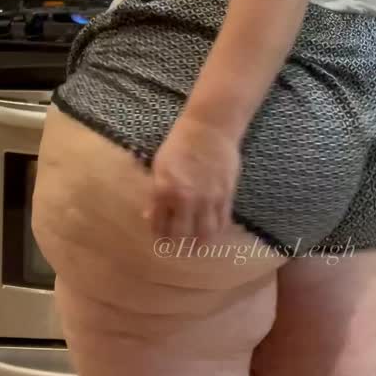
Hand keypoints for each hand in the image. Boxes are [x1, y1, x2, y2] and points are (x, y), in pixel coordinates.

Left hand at [143, 115, 240, 240]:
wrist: (209, 128)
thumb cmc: (179, 144)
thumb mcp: (159, 166)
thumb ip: (155, 194)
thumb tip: (150, 216)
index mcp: (165, 191)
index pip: (159, 225)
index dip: (159, 235)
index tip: (160, 238)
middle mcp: (187, 199)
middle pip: (182, 236)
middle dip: (177, 245)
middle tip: (177, 247)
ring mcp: (208, 199)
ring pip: (205, 234)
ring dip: (199, 243)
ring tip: (196, 246)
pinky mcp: (226, 196)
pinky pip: (222, 222)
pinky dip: (216, 231)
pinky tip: (211, 232)